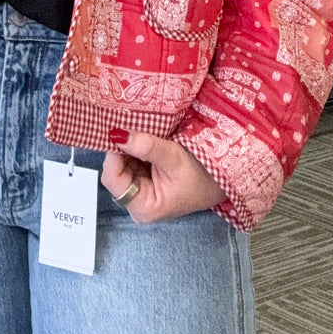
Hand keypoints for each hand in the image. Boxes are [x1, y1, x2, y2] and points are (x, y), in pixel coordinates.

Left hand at [101, 129, 225, 223]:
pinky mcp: (143, 183)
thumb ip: (145, 146)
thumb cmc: (203, 175)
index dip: (112, 154)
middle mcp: (136, 204)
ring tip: (139, 131)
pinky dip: (133, 149)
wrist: (220, 180)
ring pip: (121, 164)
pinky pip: (129, 162)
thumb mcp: (174, 157)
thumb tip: (118, 134)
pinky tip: (143, 139)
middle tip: (129, 126)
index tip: (118, 131)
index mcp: (143, 207)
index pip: (112, 178)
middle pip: (114, 171)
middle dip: (120, 149)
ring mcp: (139, 193)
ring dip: (127, 147)